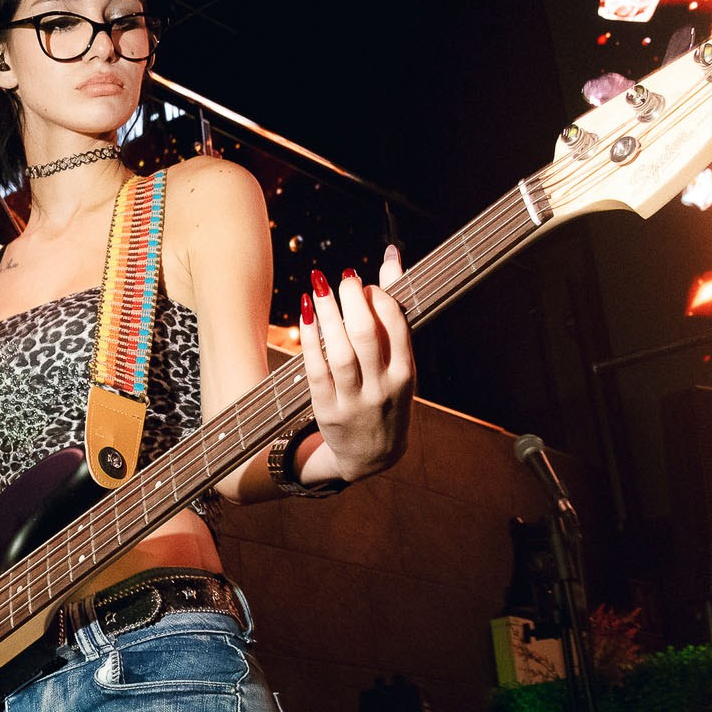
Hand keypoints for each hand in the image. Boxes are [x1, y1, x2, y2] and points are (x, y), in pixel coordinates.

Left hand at [299, 245, 415, 481]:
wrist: (372, 457)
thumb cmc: (388, 396)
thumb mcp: (399, 362)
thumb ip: (393, 311)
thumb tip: (391, 255)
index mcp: (406, 375)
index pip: (397, 328)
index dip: (381, 299)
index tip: (367, 285)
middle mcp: (382, 389)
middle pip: (367, 336)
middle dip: (353, 300)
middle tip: (343, 278)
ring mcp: (353, 401)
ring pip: (339, 351)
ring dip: (328, 313)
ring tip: (320, 284)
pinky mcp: (327, 409)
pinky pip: (315, 368)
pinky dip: (309, 337)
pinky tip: (306, 311)